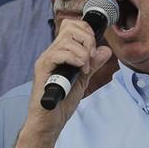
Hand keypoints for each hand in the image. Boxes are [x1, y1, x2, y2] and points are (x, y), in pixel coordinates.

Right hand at [26, 18, 111, 134]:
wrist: (50, 121)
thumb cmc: (62, 102)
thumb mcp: (84, 80)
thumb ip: (93, 64)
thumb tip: (105, 50)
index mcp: (61, 52)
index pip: (72, 26)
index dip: (87, 31)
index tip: (94, 50)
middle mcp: (52, 52)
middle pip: (70, 26)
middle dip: (87, 39)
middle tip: (91, 57)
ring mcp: (47, 59)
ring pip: (67, 39)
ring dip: (83, 53)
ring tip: (85, 68)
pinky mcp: (43, 69)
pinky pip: (58, 53)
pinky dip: (74, 59)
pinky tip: (80, 70)